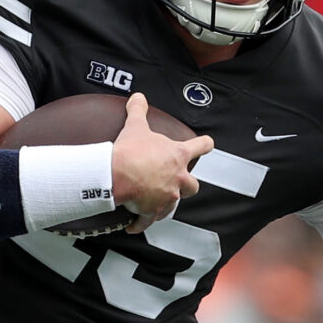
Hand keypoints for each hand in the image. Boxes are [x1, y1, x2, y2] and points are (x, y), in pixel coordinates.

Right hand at [109, 92, 210, 230]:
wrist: (115, 175)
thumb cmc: (129, 152)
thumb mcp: (135, 126)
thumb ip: (139, 110)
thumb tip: (138, 97)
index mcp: (178, 156)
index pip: (201, 146)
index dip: (205, 144)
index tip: (207, 144)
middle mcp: (177, 178)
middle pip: (193, 186)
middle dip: (187, 185)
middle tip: (176, 181)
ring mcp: (167, 197)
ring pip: (173, 205)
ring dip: (165, 203)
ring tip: (152, 201)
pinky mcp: (152, 211)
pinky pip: (148, 221)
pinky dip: (141, 223)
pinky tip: (134, 225)